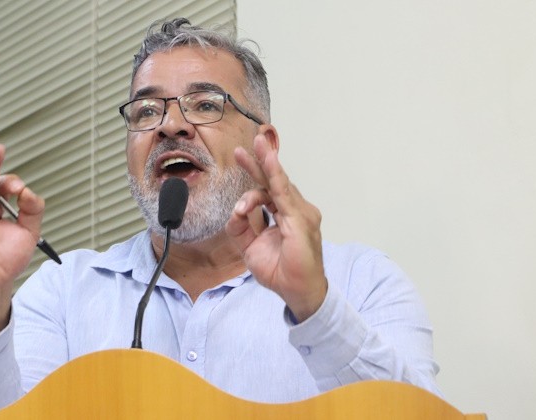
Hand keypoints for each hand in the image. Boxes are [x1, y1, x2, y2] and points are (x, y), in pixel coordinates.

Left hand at [225, 130, 326, 321]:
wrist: (297, 291)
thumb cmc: (281, 271)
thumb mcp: (250, 248)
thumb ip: (240, 229)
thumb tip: (234, 212)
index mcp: (285, 215)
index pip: (268, 189)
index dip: (255, 172)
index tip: (240, 156)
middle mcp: (296, 211)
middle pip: (275, 181)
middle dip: (262, 159)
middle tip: (253, 140)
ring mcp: (301, 214)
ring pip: (279, 184)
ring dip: (266, 164)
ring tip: (257, 146)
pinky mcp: (300, 220)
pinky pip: (284, 195)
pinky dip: (275, 177)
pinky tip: (269, 163)